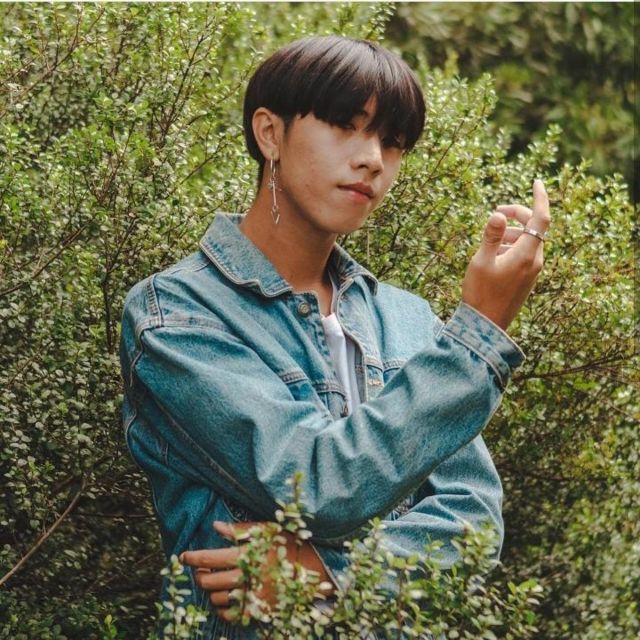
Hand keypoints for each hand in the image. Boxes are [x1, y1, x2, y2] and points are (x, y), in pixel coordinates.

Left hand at [179, 521, 334, 623]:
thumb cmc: (290, 543)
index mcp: (246, 555)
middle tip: (200, 570)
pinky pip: (232, 615)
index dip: (192, 558)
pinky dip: (223, 609)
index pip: (209, 559)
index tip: (183, 556)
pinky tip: (225, 599)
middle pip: (210, 581)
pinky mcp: (260, 610)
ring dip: (211, 591)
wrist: (316, 567)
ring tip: (213, 582)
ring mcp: (253, 596)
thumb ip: (240, 529)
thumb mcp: (268, 529)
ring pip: (218, 599)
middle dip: (200, 575)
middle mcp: (247, 578)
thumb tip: (216, 526)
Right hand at [461, 179, 550, 330]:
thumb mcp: (481, 261)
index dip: (540, 198)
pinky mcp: (526, 278)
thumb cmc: (480, 293)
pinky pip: (524, 253)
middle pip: (534, 227)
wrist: (485, 325)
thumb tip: (498, 214)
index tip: (536, 182)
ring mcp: (532, 271)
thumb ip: (490, 236)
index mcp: (527, 254)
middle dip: (518, 215)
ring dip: (511, 232)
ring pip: (528, 240)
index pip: (542, 218)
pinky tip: (493, 254)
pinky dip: (512, 245)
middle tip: (496, 213)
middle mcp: (535, 261)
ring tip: (489, 239)